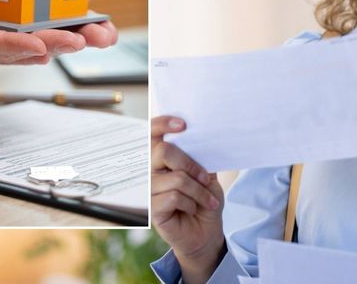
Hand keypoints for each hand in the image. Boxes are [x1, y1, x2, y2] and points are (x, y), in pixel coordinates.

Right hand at [0, 0, 118, 72]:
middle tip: (86, 39)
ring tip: (98, 35)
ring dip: (63, 40)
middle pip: (15, 49)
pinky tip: (77, 32)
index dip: (10, 44)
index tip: (38, 42)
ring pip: (27, 44)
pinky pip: (25, 35)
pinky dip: (52, 32)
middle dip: (53, 43)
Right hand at [152, 115, 225, 283]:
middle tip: (205, 177)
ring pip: (175, 178)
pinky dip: (191, 202)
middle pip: (163, 152)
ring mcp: (148, 191)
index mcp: (160, 159)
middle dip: (191, 164)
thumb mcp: (207, 174)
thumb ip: (199, 157)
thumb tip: (202, 138)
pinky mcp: (151, 209)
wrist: (206, 232)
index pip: (151, 134)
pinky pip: (174, 197)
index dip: (162, 124)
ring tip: (208, 199)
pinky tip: (193, 209)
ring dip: (198, 190)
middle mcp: (150, 172)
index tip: (183, 124)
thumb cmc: (204, 200)